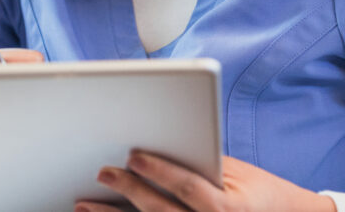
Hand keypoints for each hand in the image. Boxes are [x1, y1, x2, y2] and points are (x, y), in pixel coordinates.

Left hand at [76, 153, 336, 211]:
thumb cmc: (258, 192)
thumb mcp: (236, 173)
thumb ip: (200, 161)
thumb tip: (159, 139)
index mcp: (228, 209)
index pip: (188, 189)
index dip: (159, 171)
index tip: (134, 155)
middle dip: (128, 192)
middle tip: (103, 172)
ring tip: (85, 204)